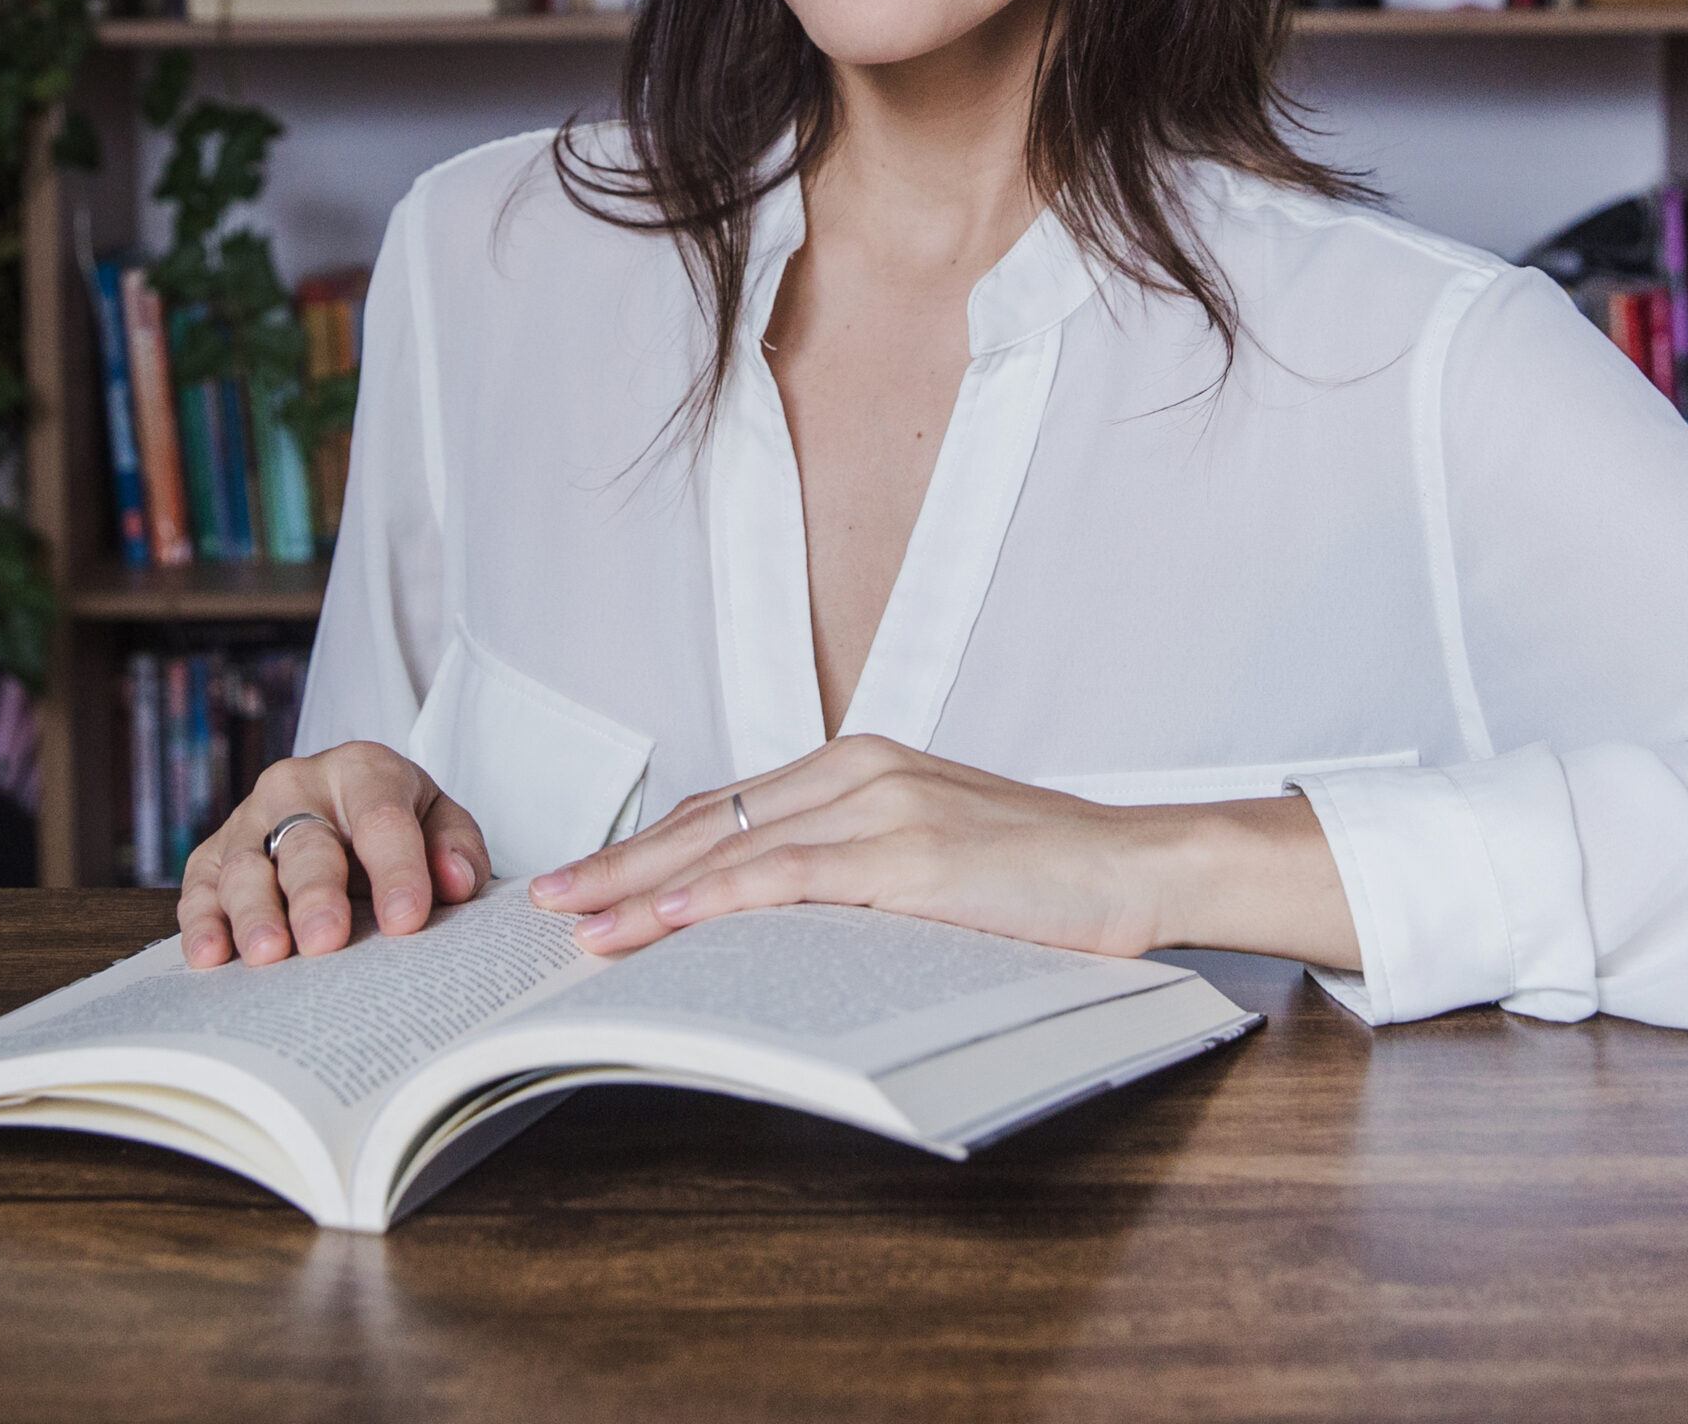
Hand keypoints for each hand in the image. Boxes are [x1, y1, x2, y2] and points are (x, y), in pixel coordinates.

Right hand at [177, 742, 489, 969]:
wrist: (342, 809)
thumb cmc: (395, 823)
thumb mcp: (440, 821)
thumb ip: (456, 847)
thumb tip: (456, 882)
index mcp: (362, 770)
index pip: (382, 818)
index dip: (397, 869)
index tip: (408, 920)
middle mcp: (297, 787)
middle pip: (306, 842)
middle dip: (316, 893)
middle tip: (327, 940)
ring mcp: (248, 821)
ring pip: (245, 868)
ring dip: (255, 913)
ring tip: (270, 955)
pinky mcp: (211, 857)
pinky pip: (199, 890)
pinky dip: (202, 924)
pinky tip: (210, 956)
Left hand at [526, 734, 1359, 969]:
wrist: (1141, 865)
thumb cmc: (1044, 872)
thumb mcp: (933, 855)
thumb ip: (858, 867)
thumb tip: (779, 917)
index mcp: (862, 763)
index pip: (727, 806)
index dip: (650, 845)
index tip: (590, 879)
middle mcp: (859, 768)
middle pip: (710, 819)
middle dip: (619, 864)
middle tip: (547, 902)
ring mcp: (882, 806)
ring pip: (733, 846)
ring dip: (644, 888)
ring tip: (579, 924)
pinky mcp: (908, 853)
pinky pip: (790, 878)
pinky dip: (718, 900)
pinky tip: (666, 922)